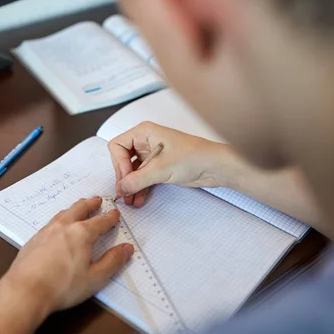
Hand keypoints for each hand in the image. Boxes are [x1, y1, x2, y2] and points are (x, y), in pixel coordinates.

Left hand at [3, 197, 133, 312]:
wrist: (25, 291)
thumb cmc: (62, 286)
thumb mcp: (95, 277)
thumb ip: (113, 261)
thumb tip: (127, 248)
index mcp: (82, 234)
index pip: (101, 221)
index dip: (110, 218)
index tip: (115, 214)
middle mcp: (64, 227)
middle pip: (80, 209)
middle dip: (90, 204)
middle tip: (97, 200)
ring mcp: (46, 231)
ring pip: (63, 213)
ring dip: (74, 208)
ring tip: (78, 207)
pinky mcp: (34, 240)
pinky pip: (50, 222)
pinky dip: (59, 219)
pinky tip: (57, 226)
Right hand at [108, 121, 229, 206]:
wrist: (216, 167)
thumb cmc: (195, 156)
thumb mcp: (161, 169)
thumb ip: (137, 180)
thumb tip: (121, 188)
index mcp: (145, 132)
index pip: (118, 146)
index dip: (119, 164)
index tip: (125, 179)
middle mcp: (147, 141)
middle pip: (123, 160)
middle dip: (123, 178)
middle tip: (124, 193)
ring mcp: (153, 155)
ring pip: (133, 171)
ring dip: (130, 186)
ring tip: (130, 201)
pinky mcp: (160, 167)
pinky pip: (143, 178)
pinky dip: (140, 188)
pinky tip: (139, 199)